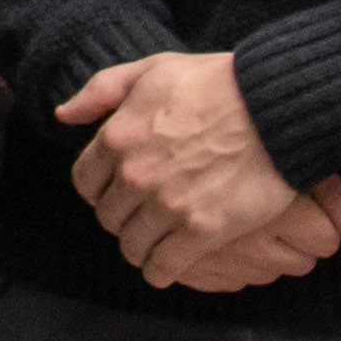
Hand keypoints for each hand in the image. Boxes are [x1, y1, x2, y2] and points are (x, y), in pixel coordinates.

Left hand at [57, 51, 340, 292]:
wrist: (277, 107)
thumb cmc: (216, 84)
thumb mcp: (151, 70)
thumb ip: (101, 92)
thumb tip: (63, 115)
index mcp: (117, 137)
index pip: (85, 183)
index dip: (99, 190)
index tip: (117, 192)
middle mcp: (134, 175)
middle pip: (109, 218)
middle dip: (122, 219)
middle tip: (142, 217)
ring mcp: (167, 205)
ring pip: (132, 246)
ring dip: (140, 248)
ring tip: (154, 243)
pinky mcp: (202, 231)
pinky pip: (163, 267)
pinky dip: (160, 271)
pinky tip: (166, 266)